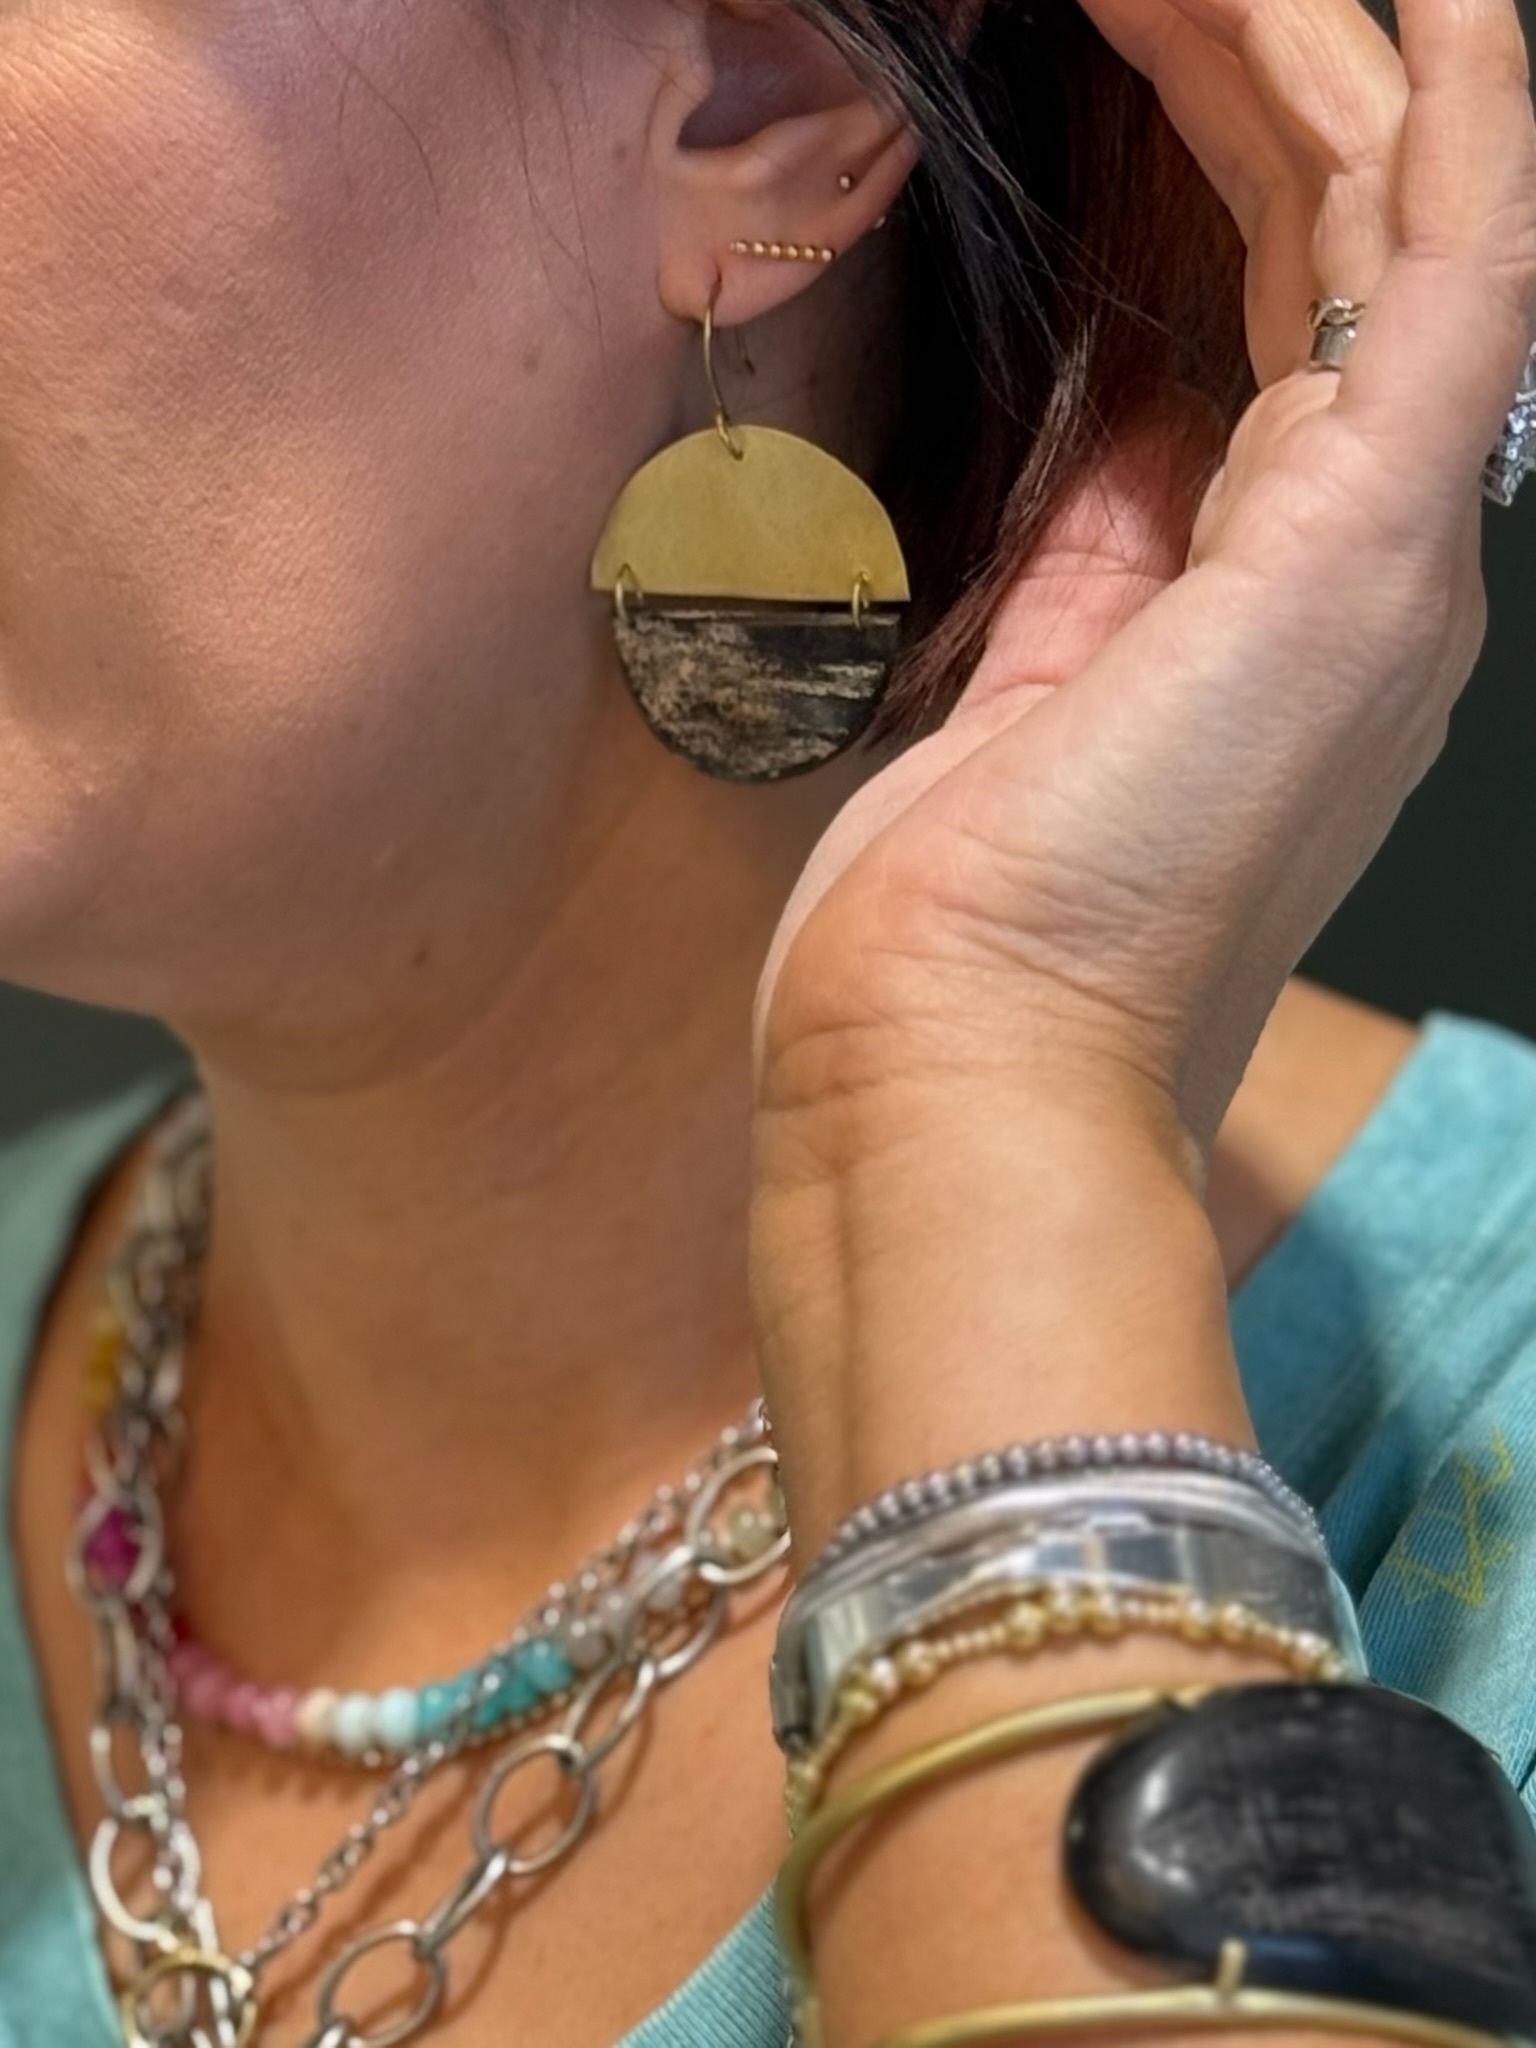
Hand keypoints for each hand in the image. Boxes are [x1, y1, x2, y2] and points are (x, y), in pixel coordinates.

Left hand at [749, 0, 1535, 1535]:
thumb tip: (1111, 430)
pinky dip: (1431, 99)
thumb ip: (1084, 558)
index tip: (1127, 49)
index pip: (1269, 323)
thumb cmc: (957, 938)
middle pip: (1340, 243)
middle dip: (1257, 69)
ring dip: (1304, 41)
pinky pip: (1441, 252)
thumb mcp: (1015, 698)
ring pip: (1393, 214)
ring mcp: (1384, 551)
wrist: (959, 1080)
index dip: (1210, 164)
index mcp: (1269, 613)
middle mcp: (1363, 569)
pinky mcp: (1366, 539)